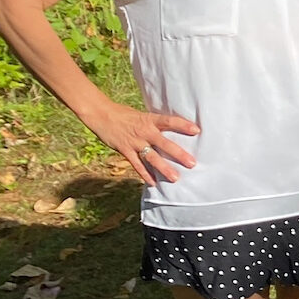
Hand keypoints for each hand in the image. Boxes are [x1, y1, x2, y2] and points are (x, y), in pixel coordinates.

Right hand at [83, 102, 200, 185]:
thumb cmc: (125, 114)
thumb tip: (175, 130)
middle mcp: (144, 131)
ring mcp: (134, 142)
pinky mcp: (125, 150)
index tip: (197, 130)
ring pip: (151, 157)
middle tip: (192, 163)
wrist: (101, 115)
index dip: (182, 125)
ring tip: (176, 178)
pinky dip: (145, 174)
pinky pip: (137, 164)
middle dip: (178, 154)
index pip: (169, 121)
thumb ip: (156, 123)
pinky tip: (154, 183)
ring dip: (164, 168)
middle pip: (164, 143)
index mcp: (150, 119)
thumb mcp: (143, 115)